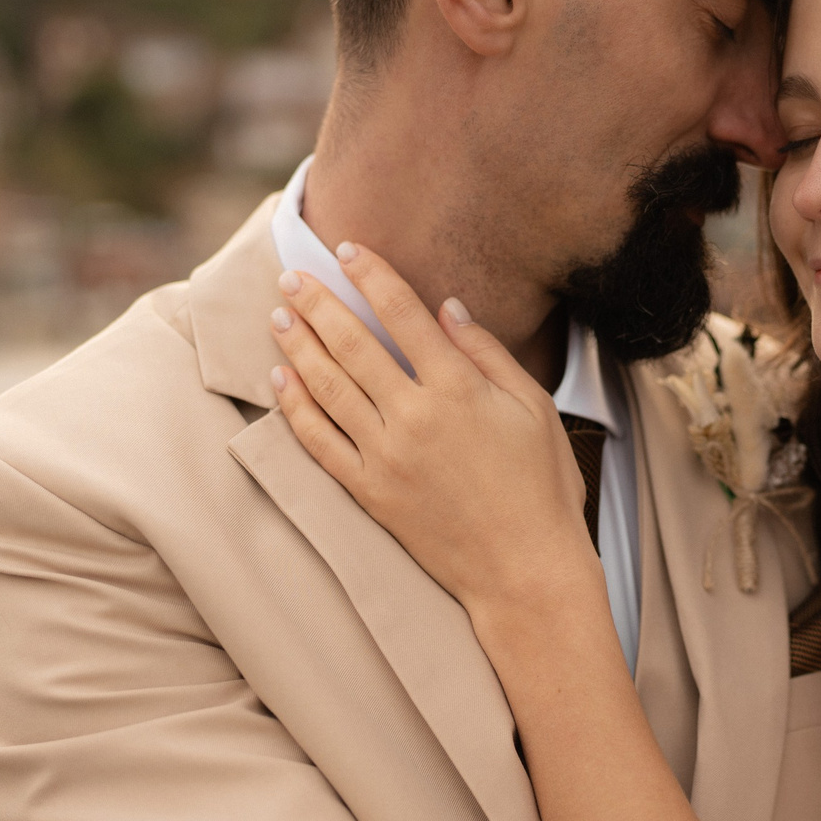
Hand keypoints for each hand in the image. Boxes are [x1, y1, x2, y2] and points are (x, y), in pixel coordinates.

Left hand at [266, 246, 606, 631]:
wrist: (525, 570)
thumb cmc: (541, 487)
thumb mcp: (534, 408)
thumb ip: (488, 354)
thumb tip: (448, 308)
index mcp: (459, 389)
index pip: (403, 314)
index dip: (372, 276)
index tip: (347, 250)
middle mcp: (415, 417)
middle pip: (353, 344)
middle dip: (318, 304)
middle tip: (291, 275)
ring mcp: (387, 457)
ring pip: (328, 389)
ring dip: (299, 347)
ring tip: (279, 316)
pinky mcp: (371, 493)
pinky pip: (321, 444)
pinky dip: (296, 409)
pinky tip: (281, 381)